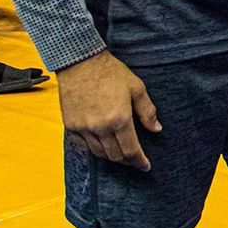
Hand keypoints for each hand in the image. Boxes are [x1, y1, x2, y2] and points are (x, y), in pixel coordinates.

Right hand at [58, 50, 160, 171]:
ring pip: (99, 153)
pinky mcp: (71, 125)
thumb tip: (156, 129)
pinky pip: (82, 146)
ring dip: (111, 157)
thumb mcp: (137, 88)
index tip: (145, 166)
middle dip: (127, 161)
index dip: (140, 162)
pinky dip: (93, 149)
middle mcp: (100, 127)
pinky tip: (100, 145)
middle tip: (134, 160)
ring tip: (119, 154)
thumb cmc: (110, 71)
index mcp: (119, 119)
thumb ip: (147, 111)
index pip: (131, 151)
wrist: (80, 61)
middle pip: (115, 156)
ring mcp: (83, 128)